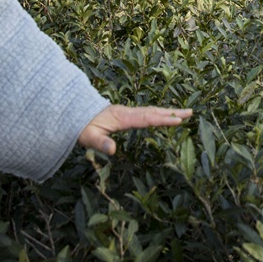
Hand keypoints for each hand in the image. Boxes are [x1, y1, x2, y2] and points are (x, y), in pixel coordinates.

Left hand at [77, 104, 192, 155]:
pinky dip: (158, 113)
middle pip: (153, 111)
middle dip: (172, 113)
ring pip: (150, 110)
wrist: (71, 113)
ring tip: (184, 113)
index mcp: (122, 117)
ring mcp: (126, 112)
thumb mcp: (88, 137)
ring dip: (167, 112)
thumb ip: (100, 143)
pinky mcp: (124, 114)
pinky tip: (162, 116)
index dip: (163, 119)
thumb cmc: (80, 127)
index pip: (146, 118)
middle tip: (191, 113)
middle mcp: (126, 112)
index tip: (179, 120)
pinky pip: (145, 112)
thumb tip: (113, 151)